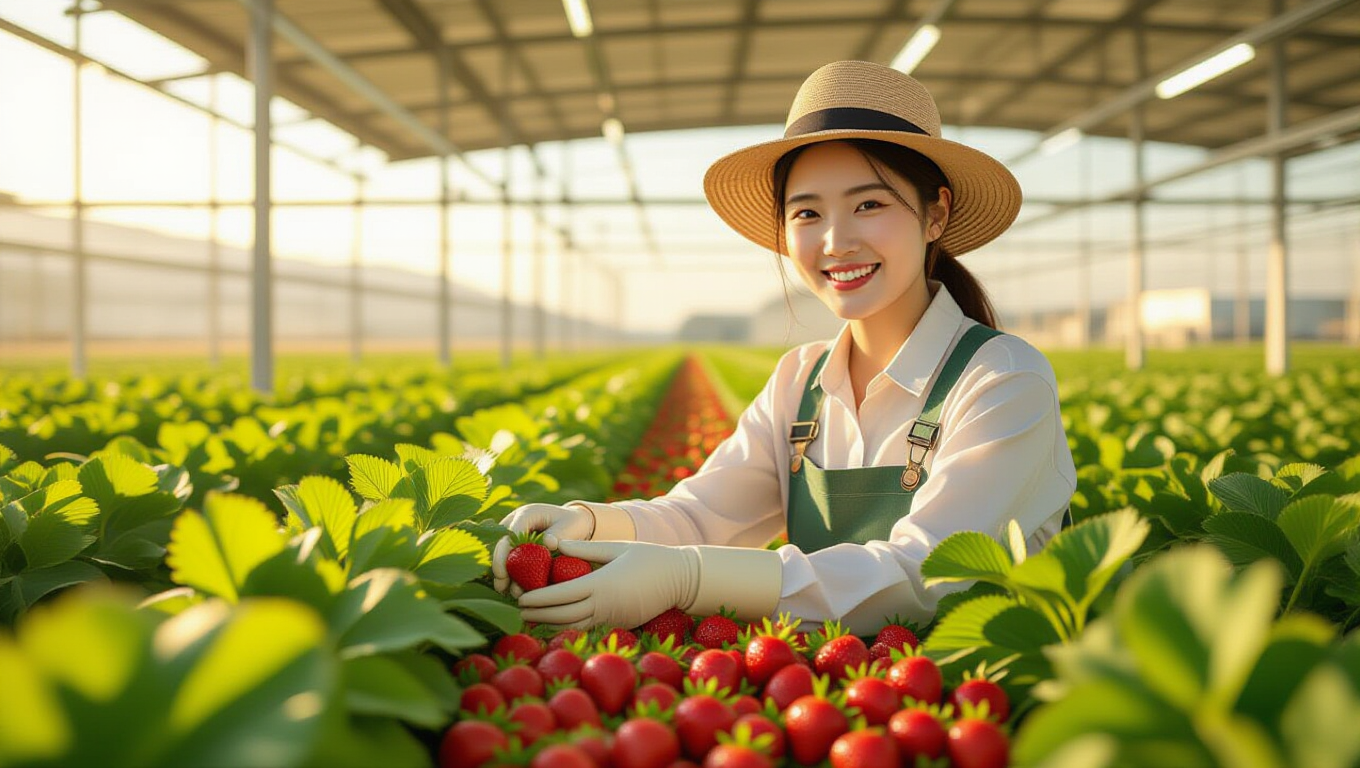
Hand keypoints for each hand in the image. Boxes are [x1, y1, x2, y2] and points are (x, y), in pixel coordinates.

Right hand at [492, 503, 594, 594]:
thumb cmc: (573, 524)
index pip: (511, 534)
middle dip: (499, 567)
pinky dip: (509, 576)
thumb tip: (548, 543)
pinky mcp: (513, 546)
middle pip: (500, 545)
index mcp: (527, 514)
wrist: (572, 523)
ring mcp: (511, 535)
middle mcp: (514, 522)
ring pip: (500, 555)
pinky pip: (507, 562)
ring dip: (502, 574)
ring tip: (508, 593)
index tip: (504, 573)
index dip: (505, 554)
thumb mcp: (571, 526)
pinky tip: (511, 590)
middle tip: (501, 587)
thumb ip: (559, 534)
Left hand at [516, 540, 699, 629]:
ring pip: (573, 627)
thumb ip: (586, 549)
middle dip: (538, 614)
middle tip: (517, 611)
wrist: (683, 580)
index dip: (539, 598)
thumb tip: (555, 544)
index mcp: (602, 584)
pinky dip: (569, 628)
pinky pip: (588, 629)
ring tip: (530, 619)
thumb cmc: (650, 558)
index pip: (562, 595)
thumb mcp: (617, 547)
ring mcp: (612, 619)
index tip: (522, 597)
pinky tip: (555, 624)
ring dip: (550, 624)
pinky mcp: (619, 625)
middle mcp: (605, 605)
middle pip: (563, 615)